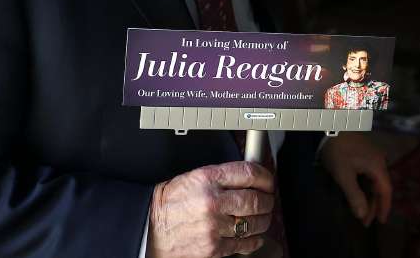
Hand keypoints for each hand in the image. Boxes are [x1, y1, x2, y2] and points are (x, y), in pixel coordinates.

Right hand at [147, 160, 275, 257]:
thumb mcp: (192, 178)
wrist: (150, 230)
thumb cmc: (170, 204)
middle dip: (268, 200)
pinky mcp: (214, 247)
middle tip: (268, 200)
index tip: (268, 181)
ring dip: (263, 220)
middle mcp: (212, 201)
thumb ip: (220, 177)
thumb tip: (248, 177)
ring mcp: (214, 226)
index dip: (265, 177)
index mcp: (207, 179)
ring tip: (261, 218)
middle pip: (256, 199)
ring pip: (255, 223)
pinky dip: (254, 240)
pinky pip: (245, 243)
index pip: (249, 173)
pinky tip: (253, 235)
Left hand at [319, 132, 392, 226]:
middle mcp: (379, 161)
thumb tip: (362, 215)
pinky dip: (366, 187)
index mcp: (378, 166)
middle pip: (381, 187)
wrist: (329, 125)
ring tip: (362, 211)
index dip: (384, 207)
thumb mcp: (344, 175)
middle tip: (366, 221)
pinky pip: (370, 175)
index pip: (386, 191)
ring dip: (369, 196)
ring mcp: (373, 156)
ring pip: (375, 181)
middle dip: (374, 205)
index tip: (381, 222)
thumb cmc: (338, 151)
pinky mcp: (365, 153)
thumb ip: (354, 196)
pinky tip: (360, 193)